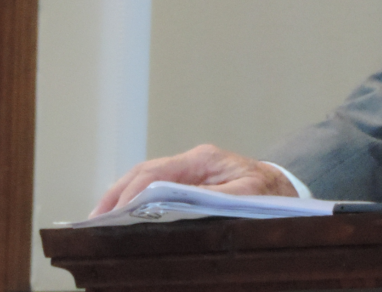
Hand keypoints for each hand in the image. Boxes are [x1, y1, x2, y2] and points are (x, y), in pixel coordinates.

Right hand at [89, 144, 295, 216]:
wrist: (287, 189)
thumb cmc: (270, 194)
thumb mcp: (246, 198)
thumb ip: (211, 199)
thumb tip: (176, 204)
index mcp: (204, 160)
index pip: (155, 173)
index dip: (130, 196)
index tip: (113, 218)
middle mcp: (194, 161)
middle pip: (144, 172)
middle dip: (116, 195)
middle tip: (94, 222)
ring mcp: (192, 169)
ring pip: (147, 178)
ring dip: (122, 197)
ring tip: (100, 221)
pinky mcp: (192, 180)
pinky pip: (158, 186)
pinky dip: (137, 200)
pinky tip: (124, 217)